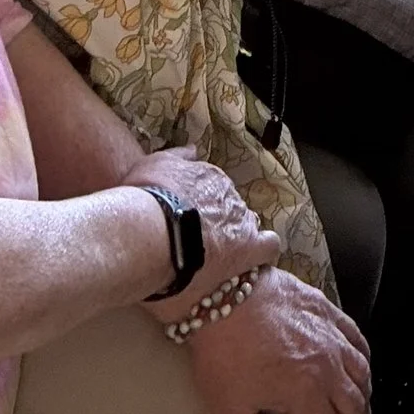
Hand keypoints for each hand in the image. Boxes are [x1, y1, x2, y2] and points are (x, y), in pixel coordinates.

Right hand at [124, 147, 281, 313]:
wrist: (150, 232)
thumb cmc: (145, 199)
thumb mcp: (154, 164)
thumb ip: (178, 157)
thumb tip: (194, 149)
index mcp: (210, 178)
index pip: (217, 192)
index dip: (206, 209)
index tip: (192, 221)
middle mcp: (229, 197)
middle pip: (232, 211)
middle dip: (221, 225)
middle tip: (200, 244)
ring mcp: (241, 222)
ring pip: (249, 227)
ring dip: (238, 240)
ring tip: (217, 259)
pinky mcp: (247, 249)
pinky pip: (268, 247)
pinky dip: (262, 253)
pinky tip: (249, 264)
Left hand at [186, 267, 371, 413]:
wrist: (221, 293)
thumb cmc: (224, 347)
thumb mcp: (232, 410)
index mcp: (306, 392)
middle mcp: (327, 364)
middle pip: (354, 406)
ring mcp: (331, 335)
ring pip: (362, 374)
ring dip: (362, 398)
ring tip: (357, 410)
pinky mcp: (327, 310)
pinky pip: (357, 338)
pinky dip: (363, 359)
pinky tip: (359, 365)